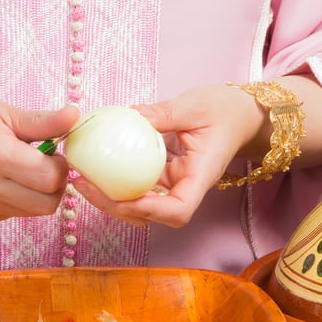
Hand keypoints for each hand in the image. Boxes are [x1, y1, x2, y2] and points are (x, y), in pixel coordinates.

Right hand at [0, 94, 80, 221]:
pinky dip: (19, 200)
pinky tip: (4, 180)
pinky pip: (14, 214)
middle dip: (55, 185)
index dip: (61, 166)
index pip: (50, 178)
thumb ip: (43, 121)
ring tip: (22, 169)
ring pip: (33, 212)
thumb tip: (75, 116)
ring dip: (38, 193)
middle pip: (47, 203)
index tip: (54, 152)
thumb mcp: (5, 111)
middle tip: (45, 164)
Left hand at [73, 84, 262, 226]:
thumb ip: (164, 113)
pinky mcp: (162, 177)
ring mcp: (172, 185)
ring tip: (82, 179)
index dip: (148, 210)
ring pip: (140, 205)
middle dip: (116, 208)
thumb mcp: (195, 105)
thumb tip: (131, 114)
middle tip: (83, 185)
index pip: (177, 211)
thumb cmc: (224, 111)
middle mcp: (185, 189)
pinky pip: (137, 185)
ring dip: (110, 198)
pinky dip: (116, 181)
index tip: (122, 198)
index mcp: (200, 178)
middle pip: (150, 215)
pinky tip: (94, 167)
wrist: (238, 116)